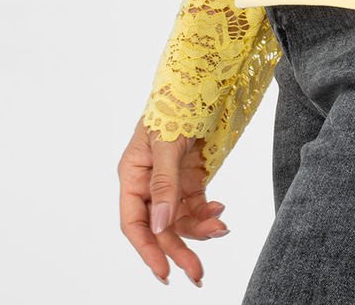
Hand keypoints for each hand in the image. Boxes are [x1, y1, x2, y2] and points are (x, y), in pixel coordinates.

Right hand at [118, 118, 229, 286]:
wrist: (202, 79)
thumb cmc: (177, 102)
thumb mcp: (167, 142)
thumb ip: (164, 184)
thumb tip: (160, 226)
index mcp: (133, 174)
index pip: (134, 222)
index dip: (147, 250)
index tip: (165, 272)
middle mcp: (149, 182)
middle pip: (160, 228)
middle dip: (178, 250)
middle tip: (198, 275)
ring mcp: (171, 180)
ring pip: (180, 220)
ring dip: (200, 230)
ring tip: (221, 228)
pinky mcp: (190, 176)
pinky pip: (196, 204)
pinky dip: (207, 211)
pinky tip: (220, 209)